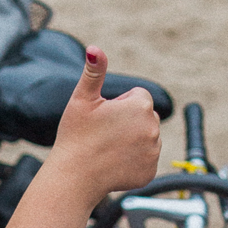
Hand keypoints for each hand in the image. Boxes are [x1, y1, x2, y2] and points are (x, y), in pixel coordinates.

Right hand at [48, 47, 160, 210]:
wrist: (73, 178)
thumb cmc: (75, 137)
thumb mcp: (82, 100)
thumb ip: (94, 72)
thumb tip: (95, 48)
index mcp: (140, 105)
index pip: (138, 97)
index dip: (118, 105)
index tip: (103, 118)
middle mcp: (153, 128)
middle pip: (144, 117)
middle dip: (129, 122)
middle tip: (104, 135)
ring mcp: (154, 152)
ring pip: (146, 138)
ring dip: (132, 141)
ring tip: (108, 149)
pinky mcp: (151, 171)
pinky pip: (145, 160)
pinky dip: (134, 161)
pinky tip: (115, 163)